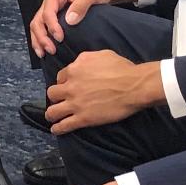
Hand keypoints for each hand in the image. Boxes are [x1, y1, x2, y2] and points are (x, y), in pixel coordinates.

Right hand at [30, 0, 109, 57]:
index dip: (52, 27)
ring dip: (39, 40)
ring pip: (37, 26)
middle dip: (41, 37)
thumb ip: (80, 6)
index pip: (47, 12)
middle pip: (38, 21)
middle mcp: (49, 2)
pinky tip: (45, 49)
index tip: (60, 38)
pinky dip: (42, 39)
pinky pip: (43, 29)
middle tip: (51, 50)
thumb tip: (70, 20)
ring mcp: (50, 10)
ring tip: (43, 53)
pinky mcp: (54, 17)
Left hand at [47, 50, 166, 132]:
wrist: (134, 86)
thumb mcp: (101, 55)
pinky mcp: (83, 119)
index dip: (63, 82)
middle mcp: (71, 86)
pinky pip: (64, 126)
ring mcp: (75, 104)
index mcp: (75, 69)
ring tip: (52, 117)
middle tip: (60, 100)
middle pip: (52, 93)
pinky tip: (56, 130)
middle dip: (55, 97)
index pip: (60, 77)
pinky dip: (58, 129)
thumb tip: (82, 64)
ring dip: (51, 114)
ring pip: (53, 112)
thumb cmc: (122, 69)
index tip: (67, 87)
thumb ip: (87, 59)